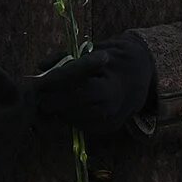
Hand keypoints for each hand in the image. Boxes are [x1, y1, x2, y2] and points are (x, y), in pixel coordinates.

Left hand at [34, 34, 157, 134]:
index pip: (73, 93)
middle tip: (40, 95)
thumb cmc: (113, 60)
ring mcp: (109, 121)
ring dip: (60, 111)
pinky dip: (71, 117)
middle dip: (52, 102)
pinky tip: (67, 106)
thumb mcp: (92, 52)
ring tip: (51, 99)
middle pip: (69, 110)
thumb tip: (40, 65)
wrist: (141, 73)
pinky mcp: (107, 128)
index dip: (54, 90)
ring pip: (72, 120)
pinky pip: (82, 126)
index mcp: (107, 88)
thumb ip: (65, 58)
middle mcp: (109, 109)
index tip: (40, 85)